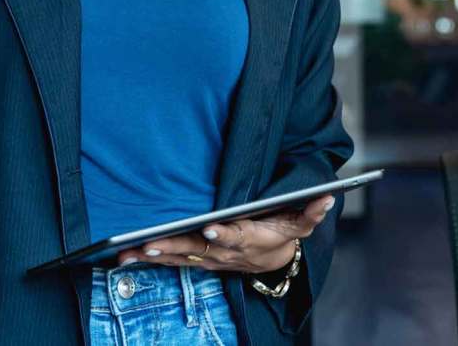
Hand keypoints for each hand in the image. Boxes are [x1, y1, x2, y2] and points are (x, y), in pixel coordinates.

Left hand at [114, 194, 334, 272]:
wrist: (275, 261)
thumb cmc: (283, 233)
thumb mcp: (302, 223)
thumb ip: (312, 211)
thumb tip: (327, 196)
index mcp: (251, 239)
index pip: (237, 236)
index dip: (224, 234)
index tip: (210, 228)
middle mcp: (228, 252)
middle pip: (200, 250)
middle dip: (176, 247)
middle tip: (153, 243)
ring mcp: (212, 259)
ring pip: (183, 258)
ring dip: (158, 255)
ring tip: (133, 251)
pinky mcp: (200, 260)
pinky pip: (175, 261)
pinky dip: (154, 260)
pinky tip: (130, 256)